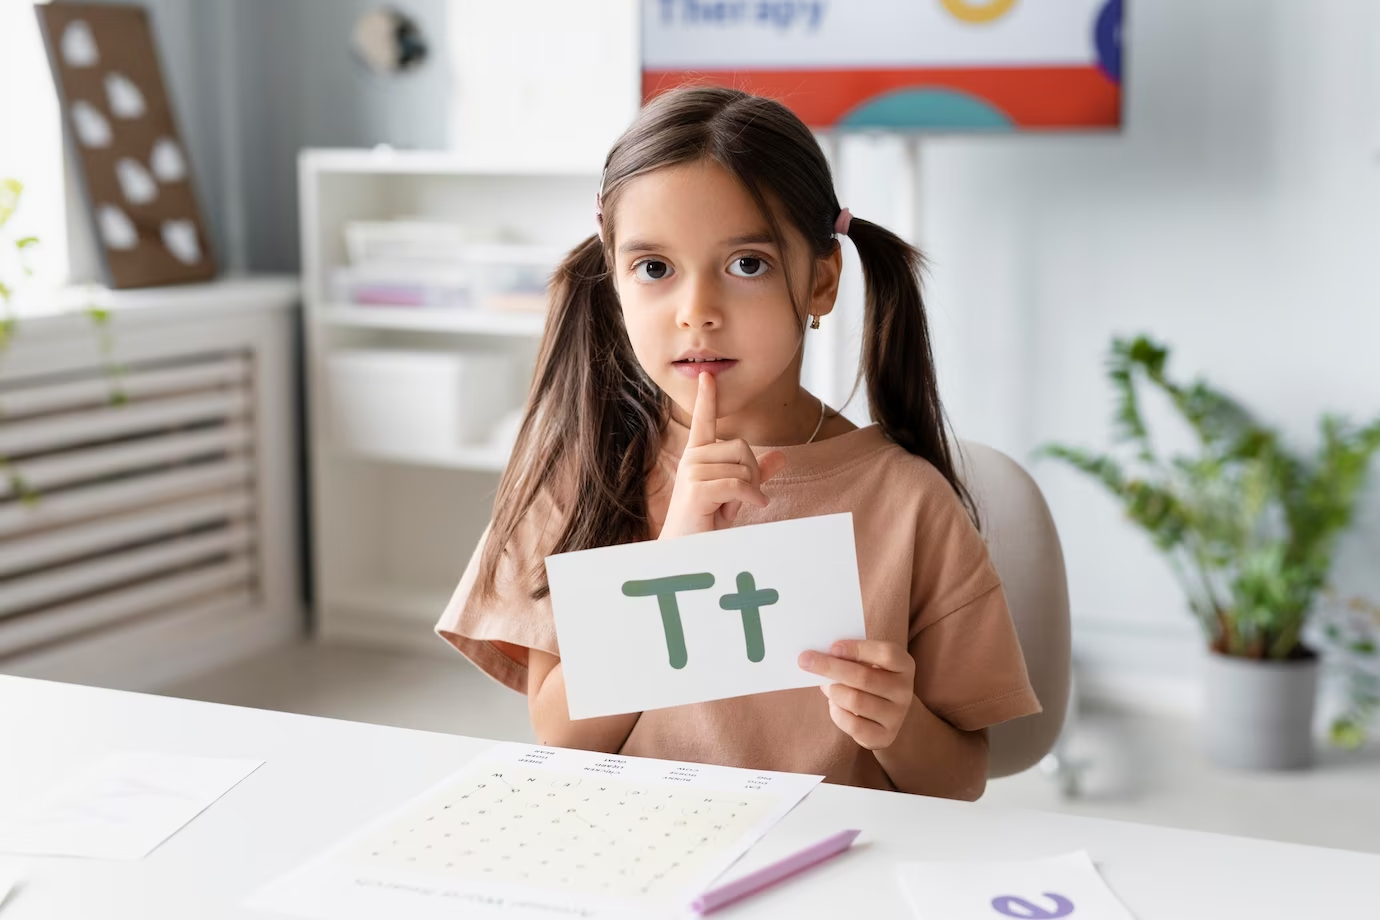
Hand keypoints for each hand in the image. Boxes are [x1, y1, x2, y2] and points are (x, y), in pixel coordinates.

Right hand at [659, 372, 787, 539]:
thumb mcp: (736, 494)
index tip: (707, 375)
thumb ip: (756, 473)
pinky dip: (750, 497)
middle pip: (741, 446)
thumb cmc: (708, 522)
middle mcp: (692, 458)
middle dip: (751, 473)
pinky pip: (738, 484)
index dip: (707, 398)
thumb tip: (781, 456)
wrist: (688, 552)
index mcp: (698, 455)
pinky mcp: (696, 489)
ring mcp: (692, 472)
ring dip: (748, 491)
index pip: (704, 420)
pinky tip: (748, 508)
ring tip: (728, 507)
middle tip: (737, 498)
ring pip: (742, 467)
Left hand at [798, 640, 915, 750]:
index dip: (858, 649)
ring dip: (833, 691)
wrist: (886, 712)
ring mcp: (896, 716)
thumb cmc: (870, 678)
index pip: (886, 654)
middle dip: (830, 667)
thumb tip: (817, 656)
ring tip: (826, 685)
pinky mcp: (884, 736)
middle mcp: (904, 691)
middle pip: (864, 677)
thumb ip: (850, 656)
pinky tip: (834, 704)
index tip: (832, 647)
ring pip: (855, 701)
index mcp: (904, 665)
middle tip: (805, 660)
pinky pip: (852, 724)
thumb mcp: (868, 662)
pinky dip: (836, 712)